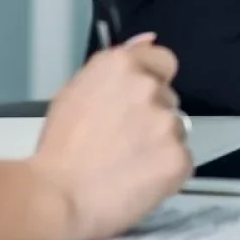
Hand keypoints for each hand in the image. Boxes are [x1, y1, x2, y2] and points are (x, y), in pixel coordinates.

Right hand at [30, 41, 191, 239]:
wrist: (56, 198)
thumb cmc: (59, 150)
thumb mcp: (77, 90)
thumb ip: (116, 64)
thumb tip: (148, 41)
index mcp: (121, 65)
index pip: (163, 61)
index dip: (153, 82)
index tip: (140, 103)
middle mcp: (147, 86)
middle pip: (168, 99)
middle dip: (153, 117)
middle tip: (123, 141)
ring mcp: (165, 121)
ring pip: (176, 130)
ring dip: (160, 144)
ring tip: (126, 164)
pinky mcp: (177, 157)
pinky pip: (182, 161)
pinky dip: (167, 172)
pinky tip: (138, 180)